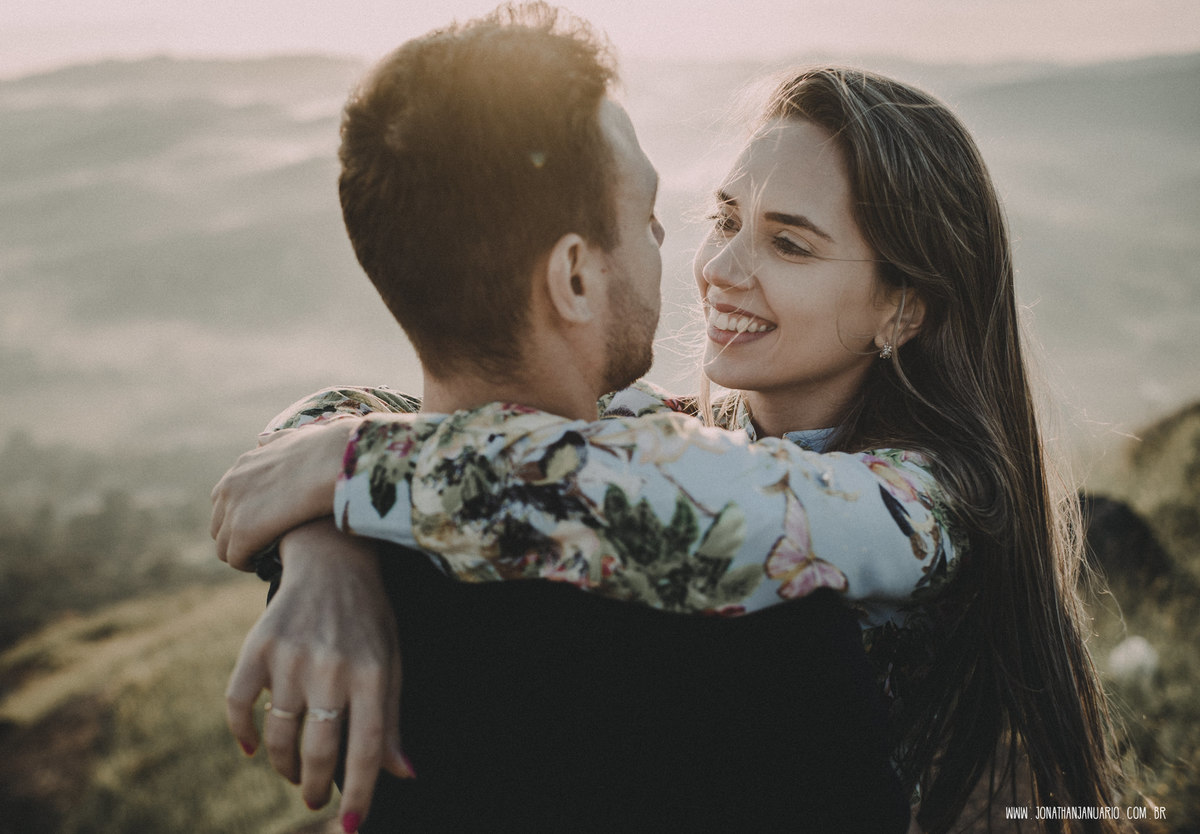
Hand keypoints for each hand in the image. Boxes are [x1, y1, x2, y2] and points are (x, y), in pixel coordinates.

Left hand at [211, 419, 360, 569]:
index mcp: (243, 466)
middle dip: (238, 538)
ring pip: (224, 546)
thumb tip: (266, 440)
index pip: (225, 498)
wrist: (334, 462)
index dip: (243, 515)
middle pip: (219, 524)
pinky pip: (236, 558)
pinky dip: (250, 564)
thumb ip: (279, 441)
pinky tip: (270, 564)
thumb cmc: (328, 451)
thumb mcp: (297, 437)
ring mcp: (234, 509)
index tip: (266, 525)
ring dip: (243, 554)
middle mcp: (231, 486)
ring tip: (267, 559)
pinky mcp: (243, 532)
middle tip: (265, 547)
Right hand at [225, 519, 413, 830]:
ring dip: (285, 766)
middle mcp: (332, 668)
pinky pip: (238, 705)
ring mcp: (291, 657)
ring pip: (280, 737)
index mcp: (373, 674)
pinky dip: (244, 733)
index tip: (352, 826)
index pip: (368, 750)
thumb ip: (392, 719)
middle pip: (319, 751)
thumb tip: (405, 775)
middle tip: (314, 799)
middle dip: (315, 788)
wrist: (332, 558)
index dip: (362, 794)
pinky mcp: (257, 646)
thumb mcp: (391, 661)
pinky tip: (254, 746)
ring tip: (293, 772)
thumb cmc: (369, 618)